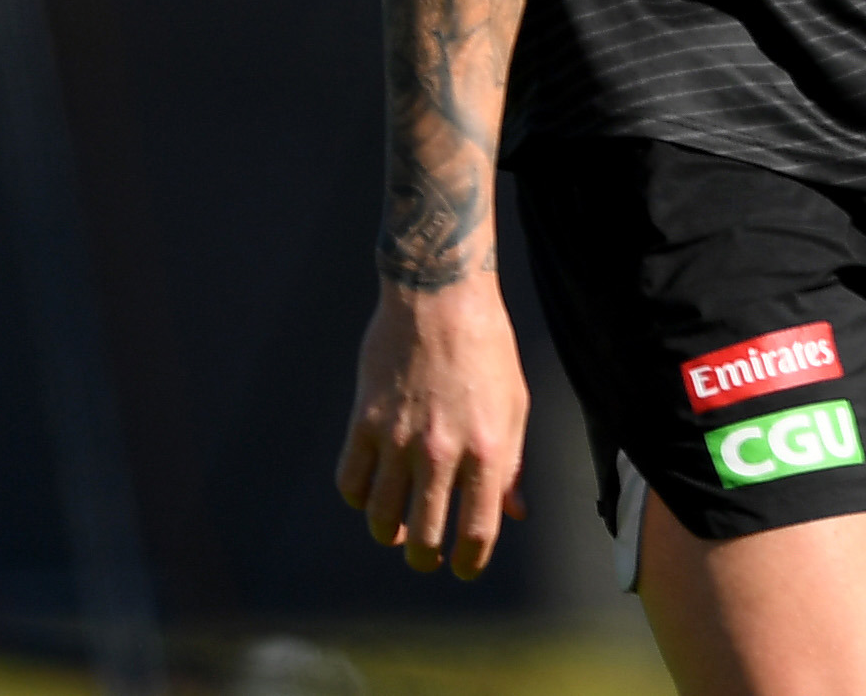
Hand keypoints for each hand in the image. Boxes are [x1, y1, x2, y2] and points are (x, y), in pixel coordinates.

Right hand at [334, 272, 529, 575]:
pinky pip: (351, 482)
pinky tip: (370, 494)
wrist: (441, 297)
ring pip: (380, 516)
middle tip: (426, 556)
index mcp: (488, 448)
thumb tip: (515, 513)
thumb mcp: (515, 404)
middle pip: (423, 535)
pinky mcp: (365, 422)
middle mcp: (442, 450)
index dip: (471, 561)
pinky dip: (357, 498)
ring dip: (387, 533)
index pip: (478, 529)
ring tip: (396, 531)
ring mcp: (399, 438)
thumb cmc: (488, 350)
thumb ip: (513, 464)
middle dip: (424, 556)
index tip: (464, 568)